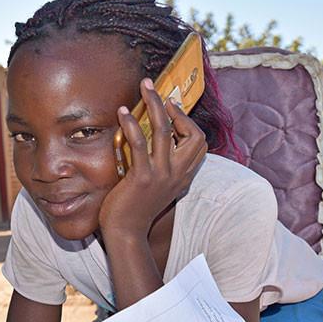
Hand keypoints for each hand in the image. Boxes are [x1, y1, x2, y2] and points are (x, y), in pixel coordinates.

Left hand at [99, 78, 206, 236]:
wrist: (125, 233)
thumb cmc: (136, 207)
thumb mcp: (158, 186)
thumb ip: (163, 167)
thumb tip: (156, 142)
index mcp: (183, 175)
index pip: (200, 142)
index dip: (187, 122)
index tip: (171, 108)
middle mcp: (177, 174)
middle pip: (191, 134)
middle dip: (174, 106)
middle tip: (155, 88)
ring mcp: (161, 176)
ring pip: (164, 131)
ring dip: (154, 105)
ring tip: (144, 88)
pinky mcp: (141, 178)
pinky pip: (140, 144)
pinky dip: (131, 124)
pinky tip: (123, 112)